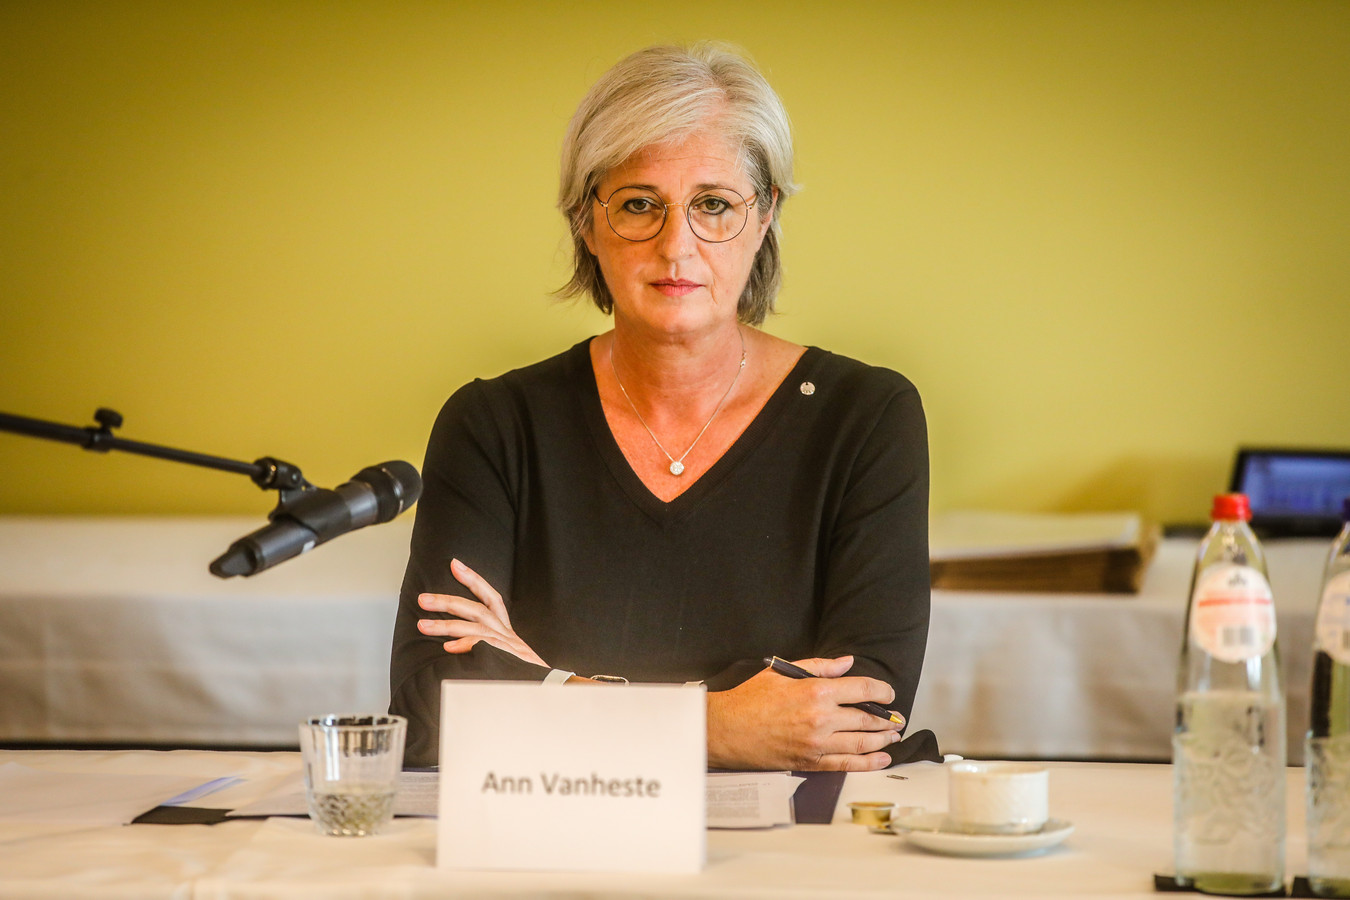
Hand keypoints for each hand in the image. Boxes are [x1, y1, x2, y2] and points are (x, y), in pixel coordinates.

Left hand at [416, 558, 545, 666]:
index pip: (491, 597)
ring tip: (422, 625)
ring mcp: (506, 646)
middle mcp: (507, 634)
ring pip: (476, 626)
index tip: (455, 564)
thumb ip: (479, 649)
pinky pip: (483, 648)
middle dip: (448, 601)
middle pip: (478, 609)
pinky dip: (466, 646)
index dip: (474, 579)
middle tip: (423, 598)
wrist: (551, 688)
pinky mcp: (506, 659)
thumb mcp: (504, 657)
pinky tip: (448, 648)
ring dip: (447, 625)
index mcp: (505, 630)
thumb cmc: (523, 675)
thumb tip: (452, 646)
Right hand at [706, 655, 903, 770]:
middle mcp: (821, 718)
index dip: (882, 692)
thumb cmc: (750, 699)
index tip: (888, 694)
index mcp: (815, 691)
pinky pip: (846, 764)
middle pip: (867, 718)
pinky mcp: (810, 762)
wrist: (726, 730)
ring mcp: (817, 743)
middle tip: (897, 718)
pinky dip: (868, 763)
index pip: (862, 689)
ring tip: (894, 736)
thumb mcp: (782, 672)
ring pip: (862, 743)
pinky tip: (881, 759)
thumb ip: (819, 666)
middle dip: (887, 718)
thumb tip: (846, 663)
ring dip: (883, 740)